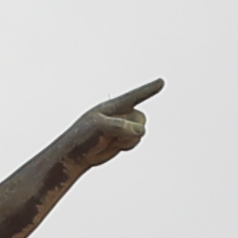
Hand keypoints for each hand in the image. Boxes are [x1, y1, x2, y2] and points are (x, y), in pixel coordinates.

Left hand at [28, 82, 159, 196]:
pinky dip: (128, 145)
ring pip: (141, 131)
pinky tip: (114, 145)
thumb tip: (139, 130)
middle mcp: (121, 113)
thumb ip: (120, 126)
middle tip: (110, 136)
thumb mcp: (98, 128)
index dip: (148, 89)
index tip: (161, 82)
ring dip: (128, 139)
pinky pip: (137, 140)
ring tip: (110, 141)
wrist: (76, 155)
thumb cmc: (82, 137)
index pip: (134, 96)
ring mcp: (124, 126)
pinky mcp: (124, 138)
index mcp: (113, 106)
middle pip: (140, 119)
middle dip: (129, 130)